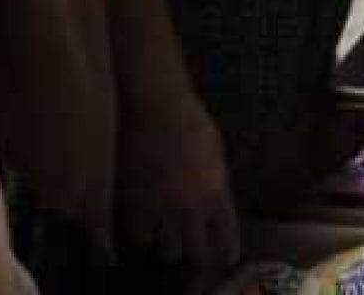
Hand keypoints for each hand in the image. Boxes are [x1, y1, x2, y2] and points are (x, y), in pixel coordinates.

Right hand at [119, 87, 239, 272]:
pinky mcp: (136, 204)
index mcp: (217, 190)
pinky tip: (140, 232)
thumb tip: (215, 202)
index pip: (227, 236)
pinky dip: (140, 238)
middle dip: (194, 256)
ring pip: (167, 252)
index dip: (227, 251)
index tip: (226, 260)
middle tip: (189, 254)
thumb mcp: (214, 149)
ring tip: (163, 245)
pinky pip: (139, 237)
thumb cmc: (188, 118)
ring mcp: (163, 207)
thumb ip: (215, 181)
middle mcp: (192, 205)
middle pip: (198, 253)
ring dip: (166, 250)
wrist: (155, 103)